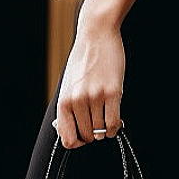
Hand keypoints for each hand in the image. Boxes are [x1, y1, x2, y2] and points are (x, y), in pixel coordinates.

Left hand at [53, 11, 124, 147]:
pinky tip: (115, 122)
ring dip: (105, 130)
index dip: (77, 143)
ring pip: (101, 131)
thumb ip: (68, 109)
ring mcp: (95, 97)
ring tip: (106, 118)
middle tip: (97, 124)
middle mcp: (77, 101)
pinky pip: (114, 123)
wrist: (96, 35)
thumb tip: (70, 134)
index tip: (83, 137)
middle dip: (93, 134)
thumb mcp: (68, 85)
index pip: (68, 139)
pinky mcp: (113, 93)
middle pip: (87, 136)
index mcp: (63, 101)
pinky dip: (115, 128)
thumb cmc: (83, 60)